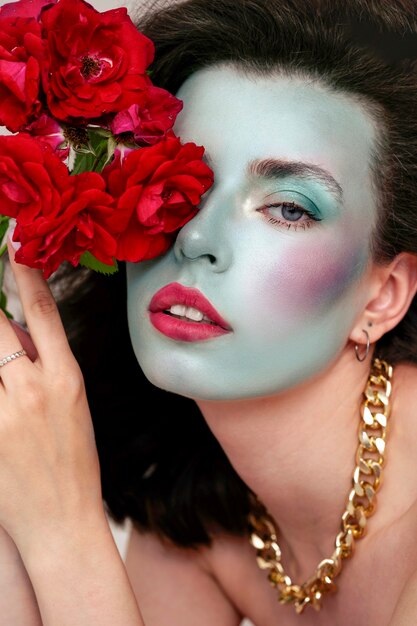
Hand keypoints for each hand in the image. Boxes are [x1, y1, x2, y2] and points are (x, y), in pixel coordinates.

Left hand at [0, 240, 103, 554]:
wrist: (62, 520)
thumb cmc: (73, 461)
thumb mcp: (73, 404)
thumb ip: (44, 363)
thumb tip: (12, 330)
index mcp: (67, 377)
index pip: (43, 313)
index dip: (26, 276)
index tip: (15, 248)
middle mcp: (35, 389)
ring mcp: (5, 412)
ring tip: (7, 376)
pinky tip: (4, 389)